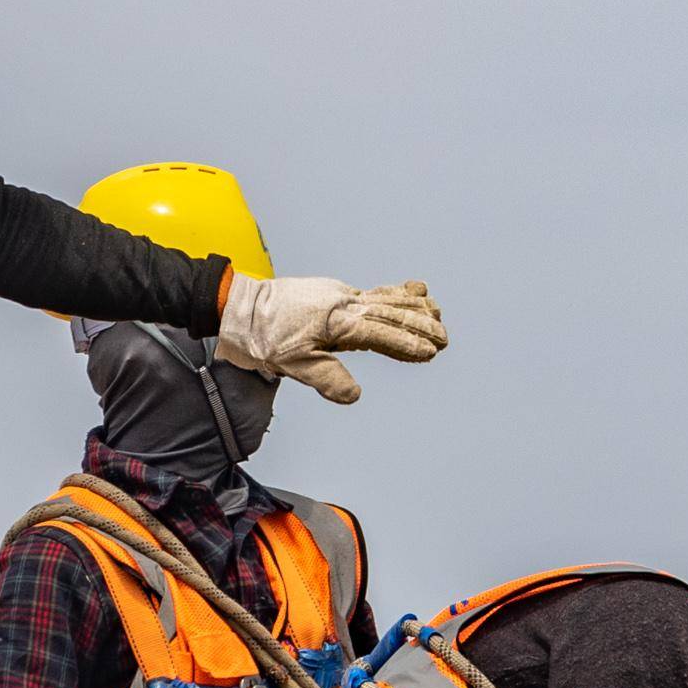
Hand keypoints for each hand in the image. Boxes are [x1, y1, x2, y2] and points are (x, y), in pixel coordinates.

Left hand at [214, 273, 447, 402]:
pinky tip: (411, 292)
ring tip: (438, 311)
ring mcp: (341, 295)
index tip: (430, 351)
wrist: (243, 306)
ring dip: (413, 306)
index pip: (380, 333)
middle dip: (419, 325)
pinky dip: (396, 293)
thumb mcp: (293, 365)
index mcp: (337, 321)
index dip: (406, 343)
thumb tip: (355, 395)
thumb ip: (327, 378)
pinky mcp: (336, 292)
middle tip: (444, 337)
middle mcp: (343, 303)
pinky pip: (374, 292)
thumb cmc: (265, 337)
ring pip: (385, 298)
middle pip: (390, 312)